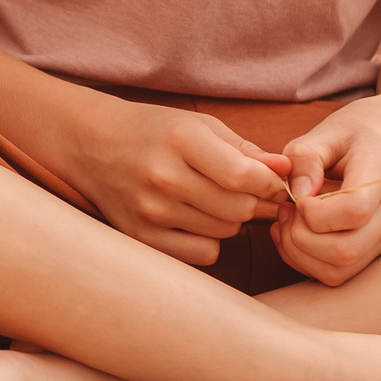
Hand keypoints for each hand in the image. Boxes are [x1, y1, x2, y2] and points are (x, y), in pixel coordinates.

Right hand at [66, 101, 292, 265]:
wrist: (91, 144)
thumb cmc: (154, 131)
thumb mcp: (200, 126)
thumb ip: (246, 150)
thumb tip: (289, 172)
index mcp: (180, 140)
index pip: (245, 177)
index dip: (271, 184)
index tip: (273, 181)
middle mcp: (163, 177)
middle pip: (238, 209)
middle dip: (253, 202)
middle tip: (247, 192)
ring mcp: (150, 210)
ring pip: (224, 231)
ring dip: (230, 219)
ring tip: (213, 200)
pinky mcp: (142, 236)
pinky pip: (203, 254)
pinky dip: (210, 240)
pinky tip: (196, 220)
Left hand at [272, 93, 380, 285]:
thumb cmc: (367, 127)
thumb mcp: (331, 128)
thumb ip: (307, 157)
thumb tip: (295, 195)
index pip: (354, 212)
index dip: (315, 212)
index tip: (298, 195)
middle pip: (345, 252)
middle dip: (300, 238)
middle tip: (286, 209)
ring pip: (340, 271)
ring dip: (300, 254)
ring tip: (288, 220)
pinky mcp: (375, 246)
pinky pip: (339, 272)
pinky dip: (307, 261)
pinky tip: (294, 231)